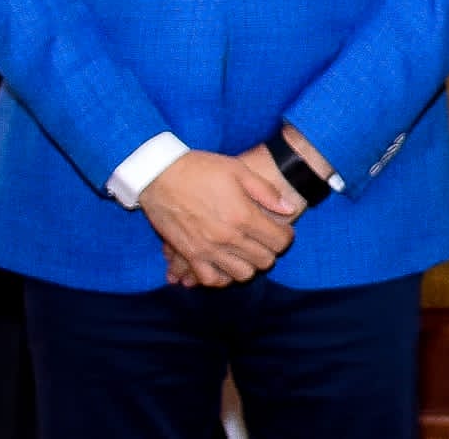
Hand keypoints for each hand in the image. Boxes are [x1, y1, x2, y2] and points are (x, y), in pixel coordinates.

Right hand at [139, 150, 295, 287]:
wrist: (159, 175)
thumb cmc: (200, 168)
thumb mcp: (238, 170)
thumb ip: (266, 192)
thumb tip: (289, 208)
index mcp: (243, 215)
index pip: (279, 241)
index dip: (286, 235)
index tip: (282, 229)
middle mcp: (228, 238)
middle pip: (264, 261)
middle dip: (270, 250)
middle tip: (265, 238)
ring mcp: (208, 250)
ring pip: (242, 275)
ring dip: (250, 265)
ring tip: (247, 250)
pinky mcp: (190, 255)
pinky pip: (212, 279)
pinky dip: (222, 276)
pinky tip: (225, 263)